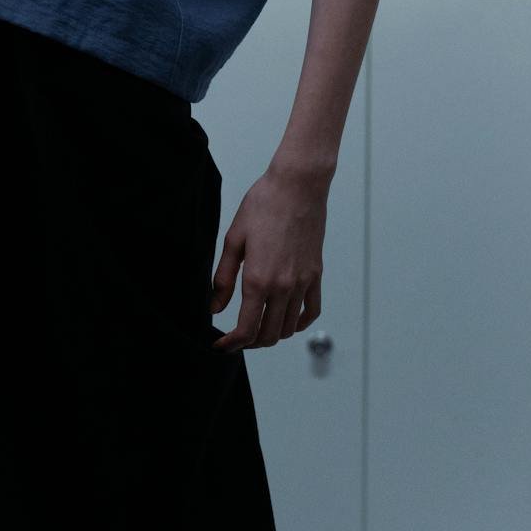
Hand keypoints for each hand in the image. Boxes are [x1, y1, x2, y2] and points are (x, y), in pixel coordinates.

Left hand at [209, 166, 326, 349]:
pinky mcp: (315, 274)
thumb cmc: (264, 204)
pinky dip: (299, 323)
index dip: (231, 344)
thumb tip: (215, 307)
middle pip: (268, 336)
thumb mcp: (234, 239)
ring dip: (271, 334)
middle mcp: (283, 287)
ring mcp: (302, 282)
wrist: (298, 185)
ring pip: (288, 328)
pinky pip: (311, 311)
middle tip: (236, 337)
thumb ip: (223, 278)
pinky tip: (287, 319)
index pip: (246, 330)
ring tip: (257, 325)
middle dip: (249, 343)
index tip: (221, 345)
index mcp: (258, 279)